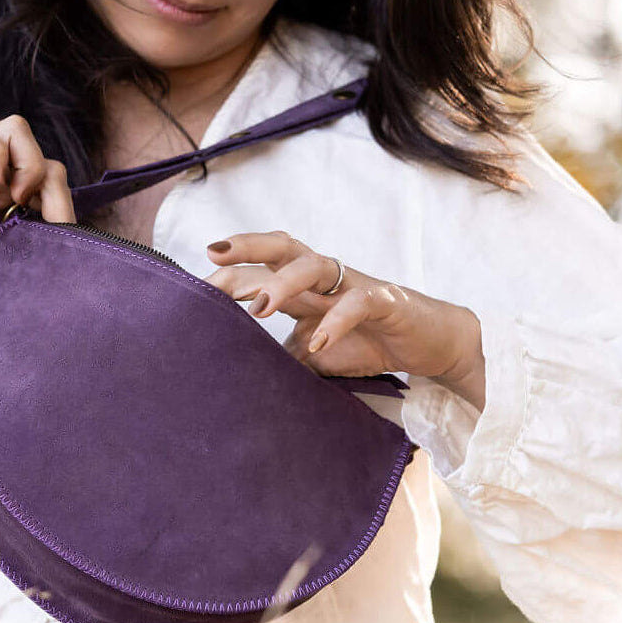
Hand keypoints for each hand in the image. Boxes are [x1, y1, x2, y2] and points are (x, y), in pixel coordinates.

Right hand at [0, 115, 74, 304]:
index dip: (65, 201)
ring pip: (14, 128)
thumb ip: (26, 253)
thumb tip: (67, 257)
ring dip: (28, 159)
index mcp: (4, 200)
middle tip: (39, 215)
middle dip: (51, 180)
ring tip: (18, 197)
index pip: (50, 178)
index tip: (61, 236)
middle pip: (39, 149)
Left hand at [201, 230, 482, 387]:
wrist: (429, 345)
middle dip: (247, 247)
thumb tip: (233, 375)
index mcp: (303, 286)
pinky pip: (358, 303)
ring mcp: (355, 285)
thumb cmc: (365, 342)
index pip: (260, 268)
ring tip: (258, 307)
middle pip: (282, 248)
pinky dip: (337, 322)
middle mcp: (325, 277)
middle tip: (213, 255)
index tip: (192, 281)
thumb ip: (277, 356)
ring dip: (285, 282)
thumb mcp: (312, 353)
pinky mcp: (386, 301)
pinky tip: (318, 343)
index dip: (230, 270)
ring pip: (316, 265)